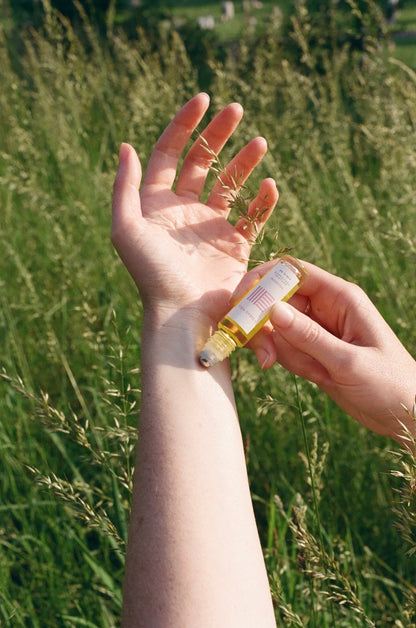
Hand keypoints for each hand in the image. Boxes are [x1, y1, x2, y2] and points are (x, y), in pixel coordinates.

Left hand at [111, 93, 277, 327]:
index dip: (185, 124)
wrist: (182, 315)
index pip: (170, 153)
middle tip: (237, 110)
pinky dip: (263, 201)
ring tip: (260, 143)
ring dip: (245, 161)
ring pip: (231, 184)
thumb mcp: (126, 228)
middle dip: (218, 134)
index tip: (204, 99)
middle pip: (203, 161)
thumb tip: (127, 145)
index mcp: (157, 204)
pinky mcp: (235, 247)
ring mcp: (211, 228)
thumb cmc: (151, 274)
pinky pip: (253, 217)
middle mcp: (185, 212)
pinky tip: (270, 186)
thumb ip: (125, 186)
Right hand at [234, 260, 415, 444]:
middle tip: (267, 358)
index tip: (239, 301)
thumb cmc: (389, 384)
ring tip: (316, 373)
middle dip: (265, 328)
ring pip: (276, 328)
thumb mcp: (349, 361)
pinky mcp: (310, 349)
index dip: (262, 280)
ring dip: (283, 351)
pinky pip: (284, 348)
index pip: (292, 272)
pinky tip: (318, 377)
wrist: (404, 414)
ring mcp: (316, 329)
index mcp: (340, 297)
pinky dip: (290, 362)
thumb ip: (309, 337)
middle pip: (275, 300)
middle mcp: (325, 307)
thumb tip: (271, 310)